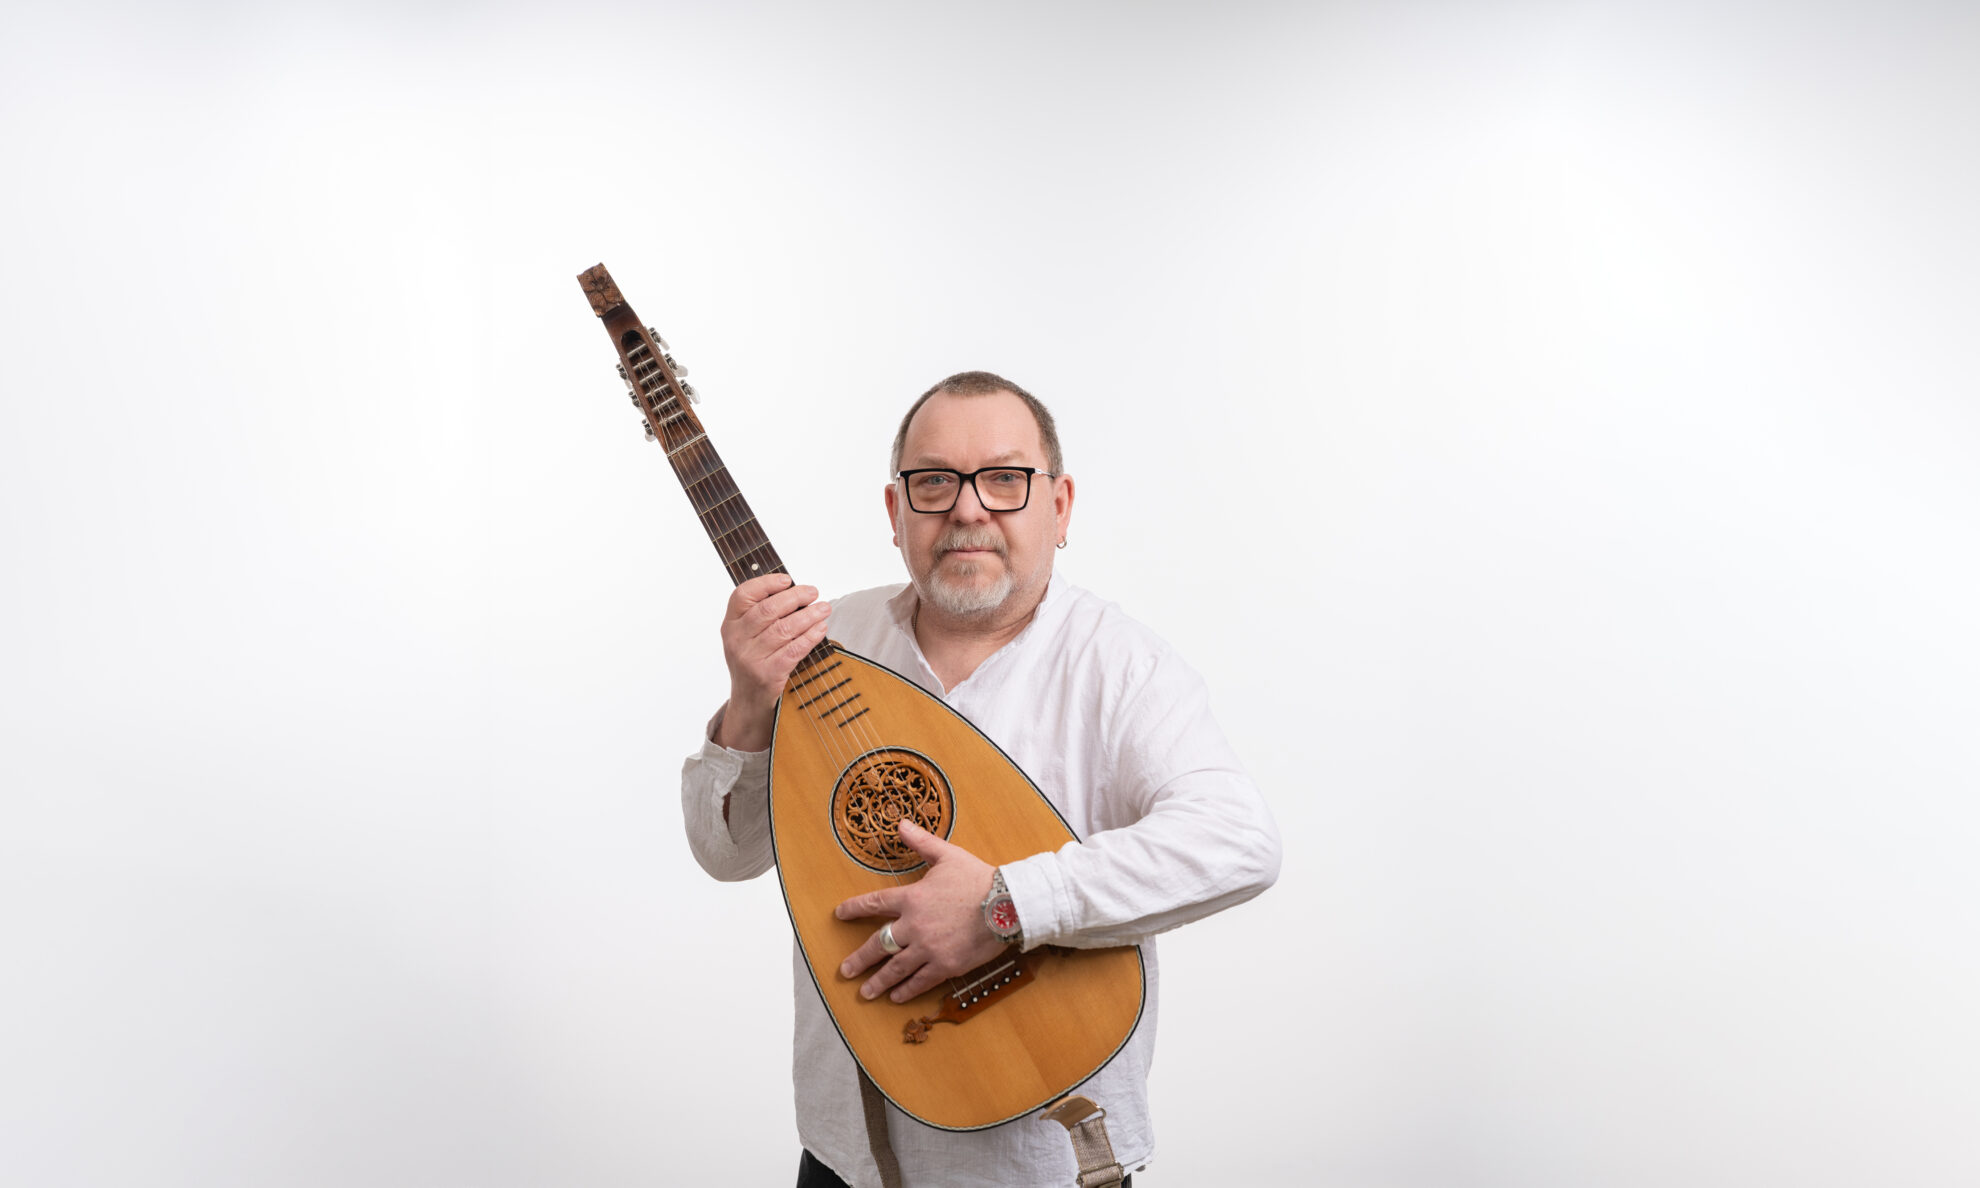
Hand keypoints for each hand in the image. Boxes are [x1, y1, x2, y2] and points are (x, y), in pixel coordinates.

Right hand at [712, 574, 829, 751]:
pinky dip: (810, 636)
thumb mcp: (745, 637)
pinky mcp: (768, 674)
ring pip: (784, 629)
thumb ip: (761, 615)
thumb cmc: (753, 662)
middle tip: (814, 592)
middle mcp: (736, 640)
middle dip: (795, 597)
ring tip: (824, 608)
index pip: (743, 595)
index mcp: (730, 625)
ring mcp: (751, 658)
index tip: (787, 579)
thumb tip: (795, 591)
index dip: (766, 583)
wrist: (748, 703)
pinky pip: (794, 649)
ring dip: (808, 615)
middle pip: (768, 610)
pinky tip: (821, 628)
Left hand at [835, 821, 1009, 1003]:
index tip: (840, 914)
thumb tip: (902, 825)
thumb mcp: (948, 855)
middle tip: (846, 970)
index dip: (855, 908)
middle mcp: (914, 926)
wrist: (1007, 905)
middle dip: (860, 959)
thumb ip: (922, 842)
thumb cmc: (979, 879)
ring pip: (895, 968)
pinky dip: (906, 990)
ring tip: (865, 992)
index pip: (875, 903)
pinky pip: (920, 981)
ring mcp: (928, 949)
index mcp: (912, 899)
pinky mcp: (945, 965)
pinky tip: (896, 997)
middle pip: (878, 944)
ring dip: (878, 981)